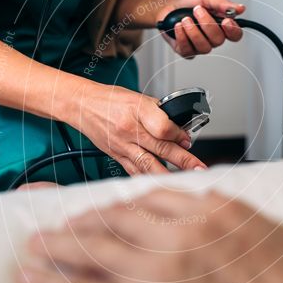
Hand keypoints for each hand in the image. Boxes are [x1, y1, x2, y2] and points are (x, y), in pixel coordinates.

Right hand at [76, 83, 206, 175]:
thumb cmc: (110, 100)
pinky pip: (135, 171)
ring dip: (168, 175)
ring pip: (149, 164)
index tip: (188, 140)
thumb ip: (159, 112)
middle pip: (161, 147)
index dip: (178, 135)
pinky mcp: (117, 156)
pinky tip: (161, 185)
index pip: (163, 127)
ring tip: (185, 182)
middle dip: (184, 160)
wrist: (83, 105)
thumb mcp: (138, 97)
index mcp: (137, 109)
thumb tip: (180, 127)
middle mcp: (129, 129)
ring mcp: (122, 145)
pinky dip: (149, 179)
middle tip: (199, 168)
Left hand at [158, 0, 245, 58]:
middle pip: (219, 40)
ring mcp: (199, 46)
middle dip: (207, 24)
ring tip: (185, 19)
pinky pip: (188, 50)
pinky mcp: (186, 51)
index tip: (226, 21)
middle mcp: (212, 38)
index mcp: (221, 25)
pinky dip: (182, 36)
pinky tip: (177, 26)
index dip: (233, 31)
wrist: (167, 6)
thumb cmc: (188, 3)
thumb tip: (240, 9)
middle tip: (197, 10)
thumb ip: (222, 4)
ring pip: (204, 48)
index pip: (235, 35)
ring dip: (193, 31)